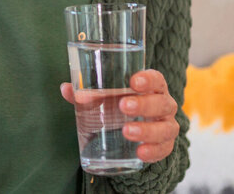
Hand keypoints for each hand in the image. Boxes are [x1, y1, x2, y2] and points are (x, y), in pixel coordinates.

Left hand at [60, 69, 178, 162]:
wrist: (138, 130)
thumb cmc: (121, 106)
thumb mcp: (108, 98)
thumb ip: (89, 94)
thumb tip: (66, 89)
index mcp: (152, 88)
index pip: (157, 79)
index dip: (148, 79)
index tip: (134, 81)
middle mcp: (164, 105)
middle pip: (162, 103)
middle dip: (144, 104)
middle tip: (123, 106)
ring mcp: (166, 126)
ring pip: (166, 128)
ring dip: (147, 130)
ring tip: (127, 131)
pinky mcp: (165, 146)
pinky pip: (164, 150)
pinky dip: (153, 151)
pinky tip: (140, 153)